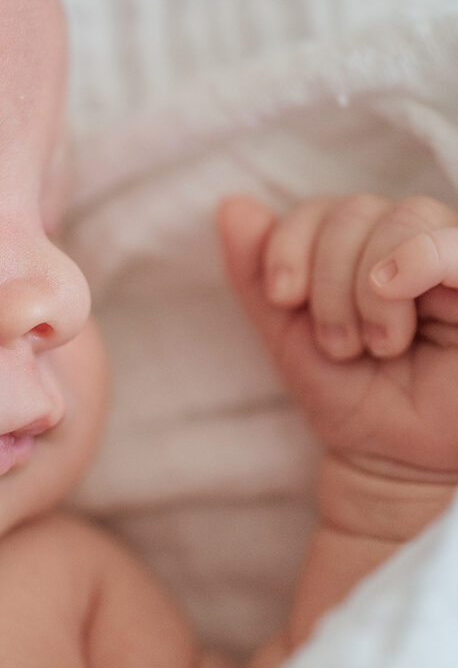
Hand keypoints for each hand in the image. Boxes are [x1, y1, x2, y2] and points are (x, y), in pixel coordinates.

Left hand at [218, 194, 457, 481]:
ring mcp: (450, 260)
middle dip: (329, 281)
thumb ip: (257, 273)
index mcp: (363, 248)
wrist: (395, 462)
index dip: (290, 242)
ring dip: (368, 285)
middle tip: (339, 345)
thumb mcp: (288, 335)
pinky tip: (391, 289)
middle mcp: (411, 242)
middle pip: (356, 211)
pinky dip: (419, 256)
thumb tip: (231, 204)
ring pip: (403, 218)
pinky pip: (455, 245)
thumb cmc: (352, 397)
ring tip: (379, 345)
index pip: (323, 208)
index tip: (283, 298)